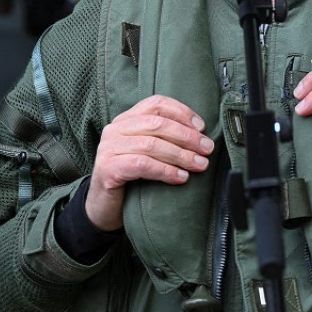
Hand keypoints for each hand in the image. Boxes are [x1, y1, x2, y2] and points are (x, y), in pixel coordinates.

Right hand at [85, 95, 213, 230]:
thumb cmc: (132, 178)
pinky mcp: (107, 169)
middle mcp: (115, 129)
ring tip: (200, 165)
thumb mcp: (148, 152)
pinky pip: (142, 164)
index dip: (182, 112)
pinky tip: (181, 177)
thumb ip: (165, 138)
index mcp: (126, 119)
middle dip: (187, 136)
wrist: (104, 207)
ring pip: (151, 144)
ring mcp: (108, 148)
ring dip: (181, 155)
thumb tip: (200, 135)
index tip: (202, 127)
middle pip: (157, 123)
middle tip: (207, 149)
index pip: (156, 104)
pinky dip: (165, 170)